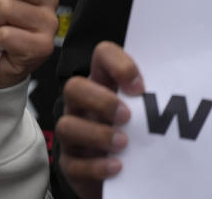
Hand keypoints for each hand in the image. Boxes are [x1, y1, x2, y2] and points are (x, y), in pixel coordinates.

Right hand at [56, 42, 143, 198]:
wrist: (120, 175)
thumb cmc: (133, 137)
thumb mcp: (141, 113)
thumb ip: (148, 101)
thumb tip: (163, 100)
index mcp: (102, 86)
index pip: (103, 55)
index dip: (118, 64)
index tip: (139, 88)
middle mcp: (82, 107)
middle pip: (73, 87)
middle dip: (100, 100)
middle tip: (126, 117)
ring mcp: (74, 135)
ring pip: (66, 125)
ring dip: (97, 134)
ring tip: (123, 144)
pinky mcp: (71, 164)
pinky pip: (74, 163)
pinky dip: (96, 165)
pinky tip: (117, 167)